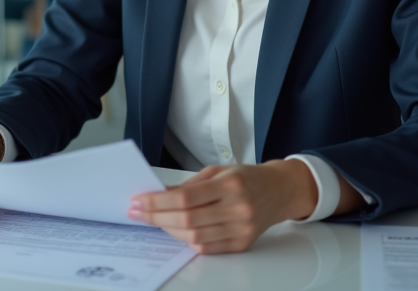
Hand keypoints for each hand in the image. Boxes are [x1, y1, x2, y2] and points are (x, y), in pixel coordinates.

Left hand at [128, 160, 317, 253]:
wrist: (279, 190)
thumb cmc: (247, 177)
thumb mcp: (218, 171)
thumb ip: (189, 185)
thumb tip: (159, 195)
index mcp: (230, 184)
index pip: (185, 197)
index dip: (157, 202)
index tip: (139, 201)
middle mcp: (237, 207)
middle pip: (187, 219)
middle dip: (156, 217)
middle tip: (138, 213)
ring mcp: (242, 228)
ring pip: (195, 236)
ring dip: (169, 230)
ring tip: (155, 221)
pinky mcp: (243, 243)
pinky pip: (208, 248)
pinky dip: (188, 241)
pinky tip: (177, 231)